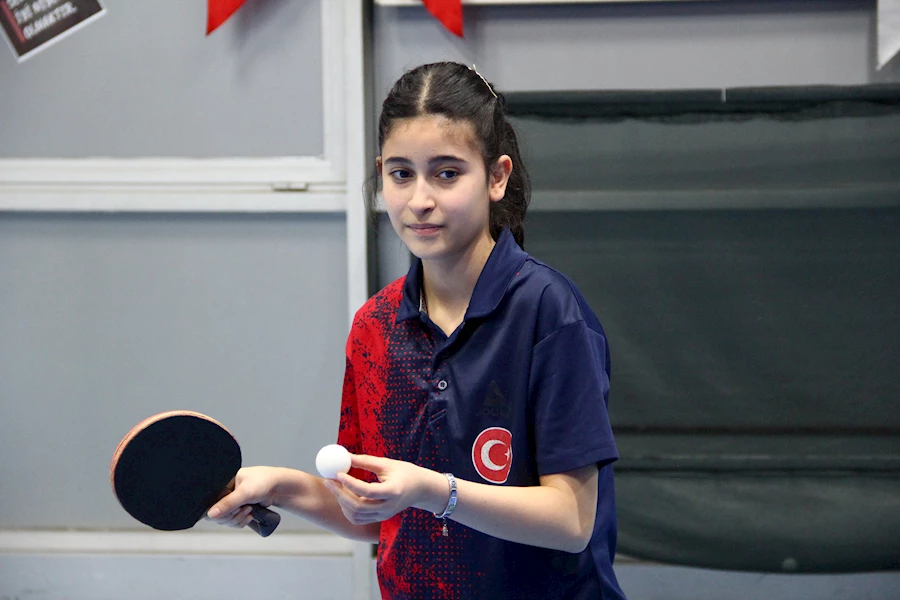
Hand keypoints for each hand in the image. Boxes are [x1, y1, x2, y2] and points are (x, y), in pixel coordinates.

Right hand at [206, 466, 278, 528]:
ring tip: (249, 509)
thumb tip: (211, 514)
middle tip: (243, 508)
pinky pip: (234, 522)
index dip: (221, 510)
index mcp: (224, 484)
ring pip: (227, 520)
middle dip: (233, 515)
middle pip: (219, 514)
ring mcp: (233, 502)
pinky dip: (242, 521)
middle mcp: (226, 493)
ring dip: (239, 518)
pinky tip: (250, 515)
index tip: (233, 509)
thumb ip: (227, 503)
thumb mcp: (244, 492)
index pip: (211, 503)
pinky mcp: (240, 510)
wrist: (279, 488)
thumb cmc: (264, 482)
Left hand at [324, 455, 443, 524]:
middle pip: (358, 507)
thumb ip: (366, 461)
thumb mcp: (387, 464)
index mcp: (393, 491)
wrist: (421, 490)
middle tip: (329, 481)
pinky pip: (359, 518)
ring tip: (335, 486)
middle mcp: (388, 507)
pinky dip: (348, 509)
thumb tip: (345, 456)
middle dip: (340, 494)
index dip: (350, 483)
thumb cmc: (405, 472)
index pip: (367, 491)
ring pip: (356, 516)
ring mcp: (384, 515)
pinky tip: (343, 496)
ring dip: (342, 502)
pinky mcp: (380, 518)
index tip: (337, 473)